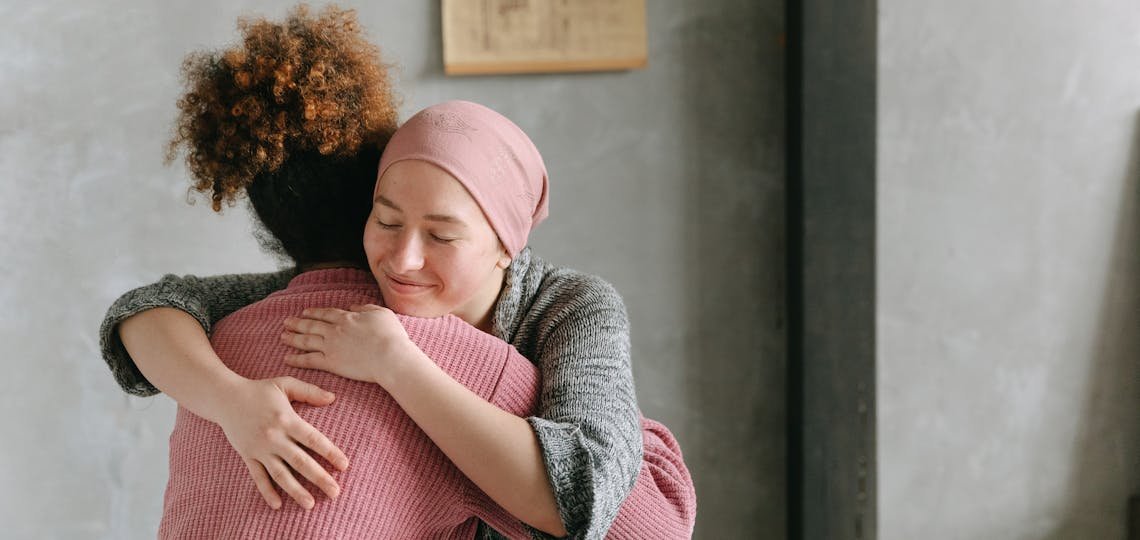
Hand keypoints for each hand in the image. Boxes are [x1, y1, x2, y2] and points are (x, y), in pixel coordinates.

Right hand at [212, 376, 348, 509]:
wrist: (224, 398)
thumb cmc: (258, 390)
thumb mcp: (284, 384)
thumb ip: (309, 391)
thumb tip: (333, 398)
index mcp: (287, 419)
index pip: (313, 439)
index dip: (330, 453)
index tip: (344, 466)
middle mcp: (274, 437)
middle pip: (301, 462)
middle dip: (319, 478)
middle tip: (335, 492)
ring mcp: (260, 449)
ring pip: (281, 474)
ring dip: (296, 491)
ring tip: (311, 504)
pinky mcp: (248, 456)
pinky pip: (258, 477)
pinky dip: (267, 491)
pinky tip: (278, 505)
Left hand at [281, 305, 415, 385]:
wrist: (390, 357)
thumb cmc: (391, 335)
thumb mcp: (381, 313)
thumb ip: (365, 308)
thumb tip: (353, 306)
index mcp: (347, 318)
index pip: (326, 313)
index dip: (314, 313)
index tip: (305, 312)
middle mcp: (335, 330)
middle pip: (311, 325)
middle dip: (297, 323)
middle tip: (286, 322)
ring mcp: (331, 346)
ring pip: (306, 341)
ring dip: (293, 338)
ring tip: (282, 337)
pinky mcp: (331, 363)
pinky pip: (309, 360)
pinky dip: (297, 359)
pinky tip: (287, 358)